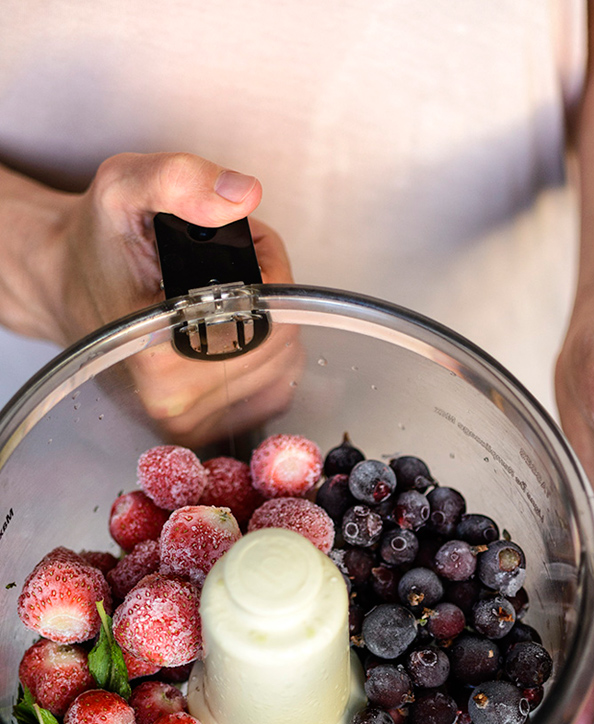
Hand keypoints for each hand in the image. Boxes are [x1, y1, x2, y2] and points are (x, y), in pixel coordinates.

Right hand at [3, 152, 297, 444]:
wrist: (66, 284)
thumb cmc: (100, 243)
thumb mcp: (124, 186)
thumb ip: (179, 179)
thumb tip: (242, 196)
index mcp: (159, 355)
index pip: (268, 316)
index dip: (270, 270)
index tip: (240, 245)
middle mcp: (174, 400)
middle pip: (281, 341)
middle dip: (271, 295)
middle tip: (232, 265)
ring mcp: (191, 421)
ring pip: (282, 366)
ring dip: (271, 323)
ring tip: (227, 296)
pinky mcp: (204, 428)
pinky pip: (273, 391)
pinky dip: (268, 355)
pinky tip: (233, 330)